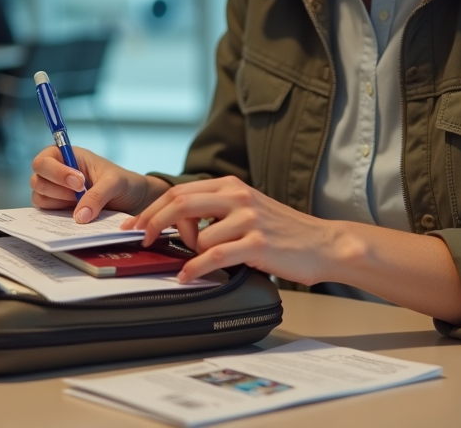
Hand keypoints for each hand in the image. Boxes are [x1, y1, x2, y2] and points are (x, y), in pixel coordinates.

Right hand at [30, 146, 168, 223]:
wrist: (131, 200)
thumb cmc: (122, 183)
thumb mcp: (114, 183)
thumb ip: (97, 196)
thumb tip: (79, 216)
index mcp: (67, 155)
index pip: (43, 160)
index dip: (57, 172)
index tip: (80, 182)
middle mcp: (56, 172)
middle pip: (36, 180)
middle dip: (59, 189)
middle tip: (81, 192)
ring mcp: (55, 191)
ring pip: (39, 197)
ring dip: (60, 202)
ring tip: (82, 201)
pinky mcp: (58, 208)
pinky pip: (46, 213)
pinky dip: (59, 215)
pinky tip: (77, 212)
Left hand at [122, 176, 338, 284]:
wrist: (323, 243)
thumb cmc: (283, 231)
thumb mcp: (248, 208)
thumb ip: (217, 209)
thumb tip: (175, 224)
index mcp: (231, 186)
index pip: (180, 191)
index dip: (153, 208)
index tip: (137, 224)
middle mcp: (238, 197)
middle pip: (180, 203)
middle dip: (152, 222)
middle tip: (141, 239)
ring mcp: (248, 219)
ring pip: (198, 234)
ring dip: (186, 252)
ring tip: (186, 261)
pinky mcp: (257, 243)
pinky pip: (215, 256)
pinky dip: (195, 268)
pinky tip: (187, 276)